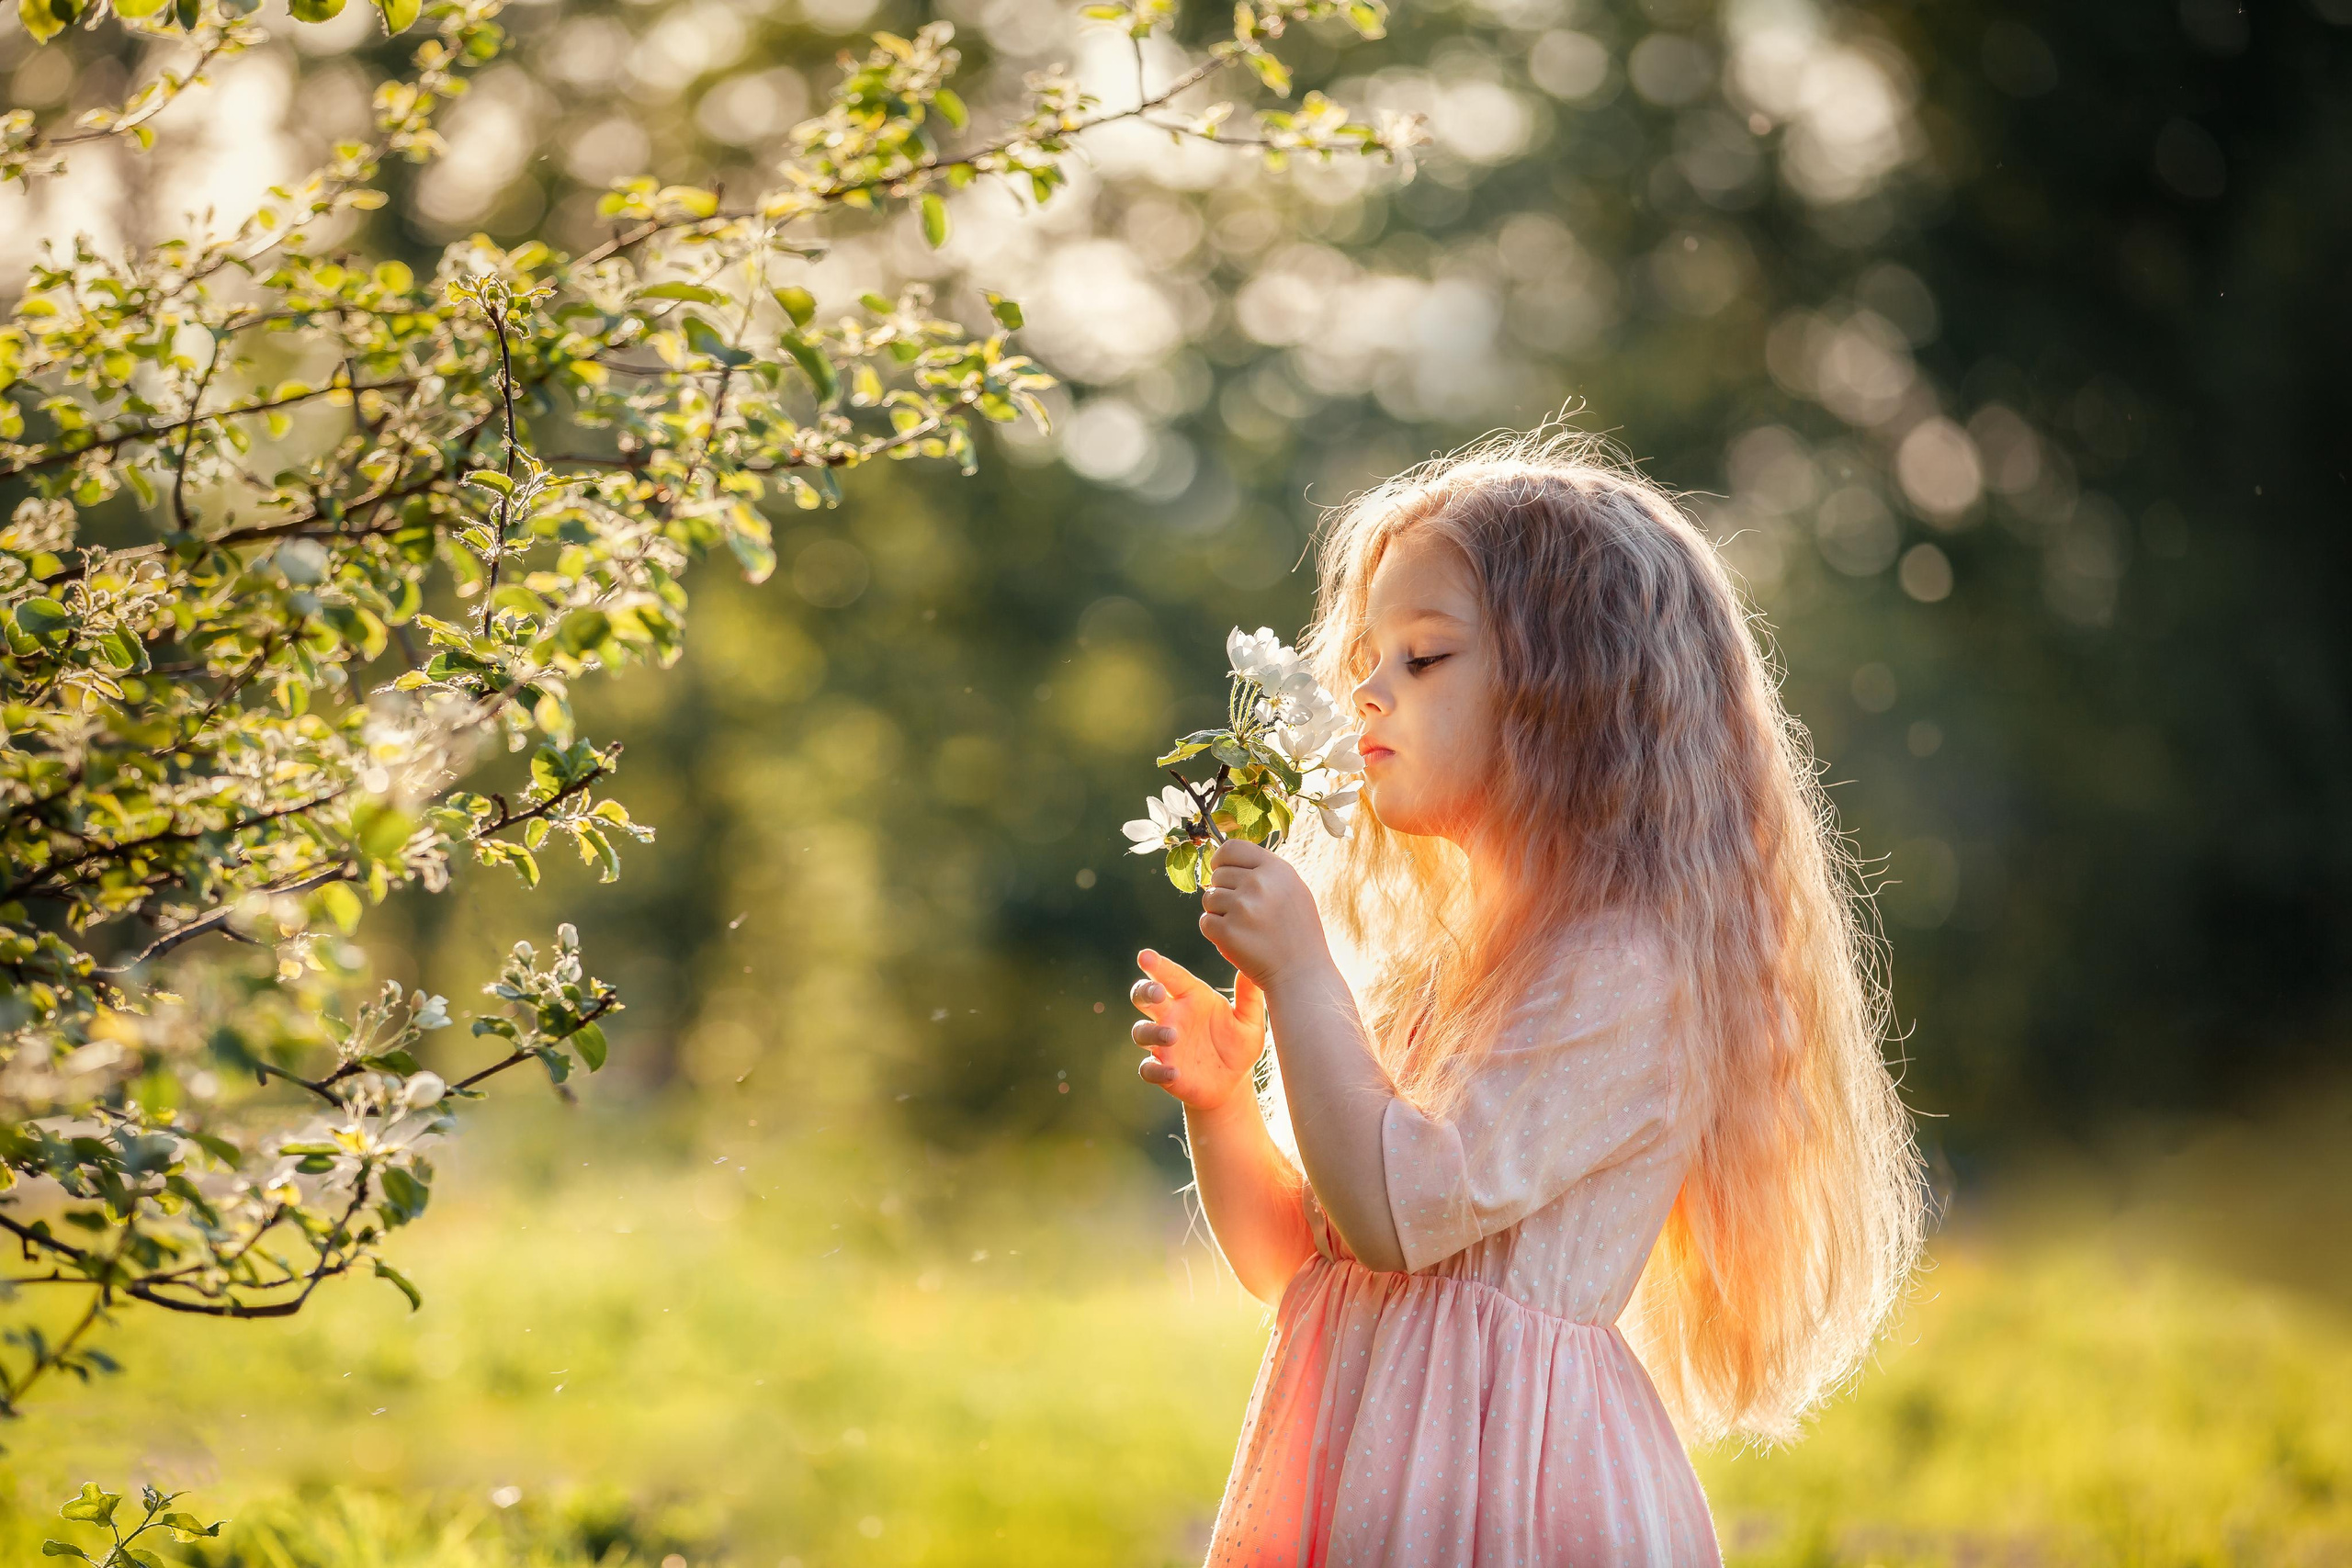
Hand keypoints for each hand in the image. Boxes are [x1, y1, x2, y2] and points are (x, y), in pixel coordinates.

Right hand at [1130, 949, 1265, 1113]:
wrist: (1235, 1083)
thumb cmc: (1239, 1045)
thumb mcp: (1250, 1022)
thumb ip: (1249, 996)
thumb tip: (1251, 962)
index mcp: (1192, 997)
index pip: (1171, 977)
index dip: (1157, 965)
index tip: (1145, 956)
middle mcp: (1172, 1017)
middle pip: (1144, 997)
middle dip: (1145, 991)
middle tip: (1158, 993)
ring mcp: (1164, 1044)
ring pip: (1141, 1031)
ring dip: (1152, 1032)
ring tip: (1173, 1036)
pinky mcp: (1162, 1069)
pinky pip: (1148, 1069)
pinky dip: (1156, 1070)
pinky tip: (1173, 1072)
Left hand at [1197, 837, 1331, 993]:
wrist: (1301, 973)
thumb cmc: (1297, 932)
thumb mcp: (1292, 890)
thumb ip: (1263, 871)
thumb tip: (1225, 860)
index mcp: (1276, 869)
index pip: (1232, 847)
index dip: (1221, 860)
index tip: (1221, 871)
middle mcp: (1259, 884)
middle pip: (1218, 875)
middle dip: (1223, 892)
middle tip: (1244, 912)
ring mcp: (1242, 907)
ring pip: (1209, 899)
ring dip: (1219, 913)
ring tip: (1244, 927)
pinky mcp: (1228, 932)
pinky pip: (1206, 923)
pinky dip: (1215, 933)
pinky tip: (1237, 940)